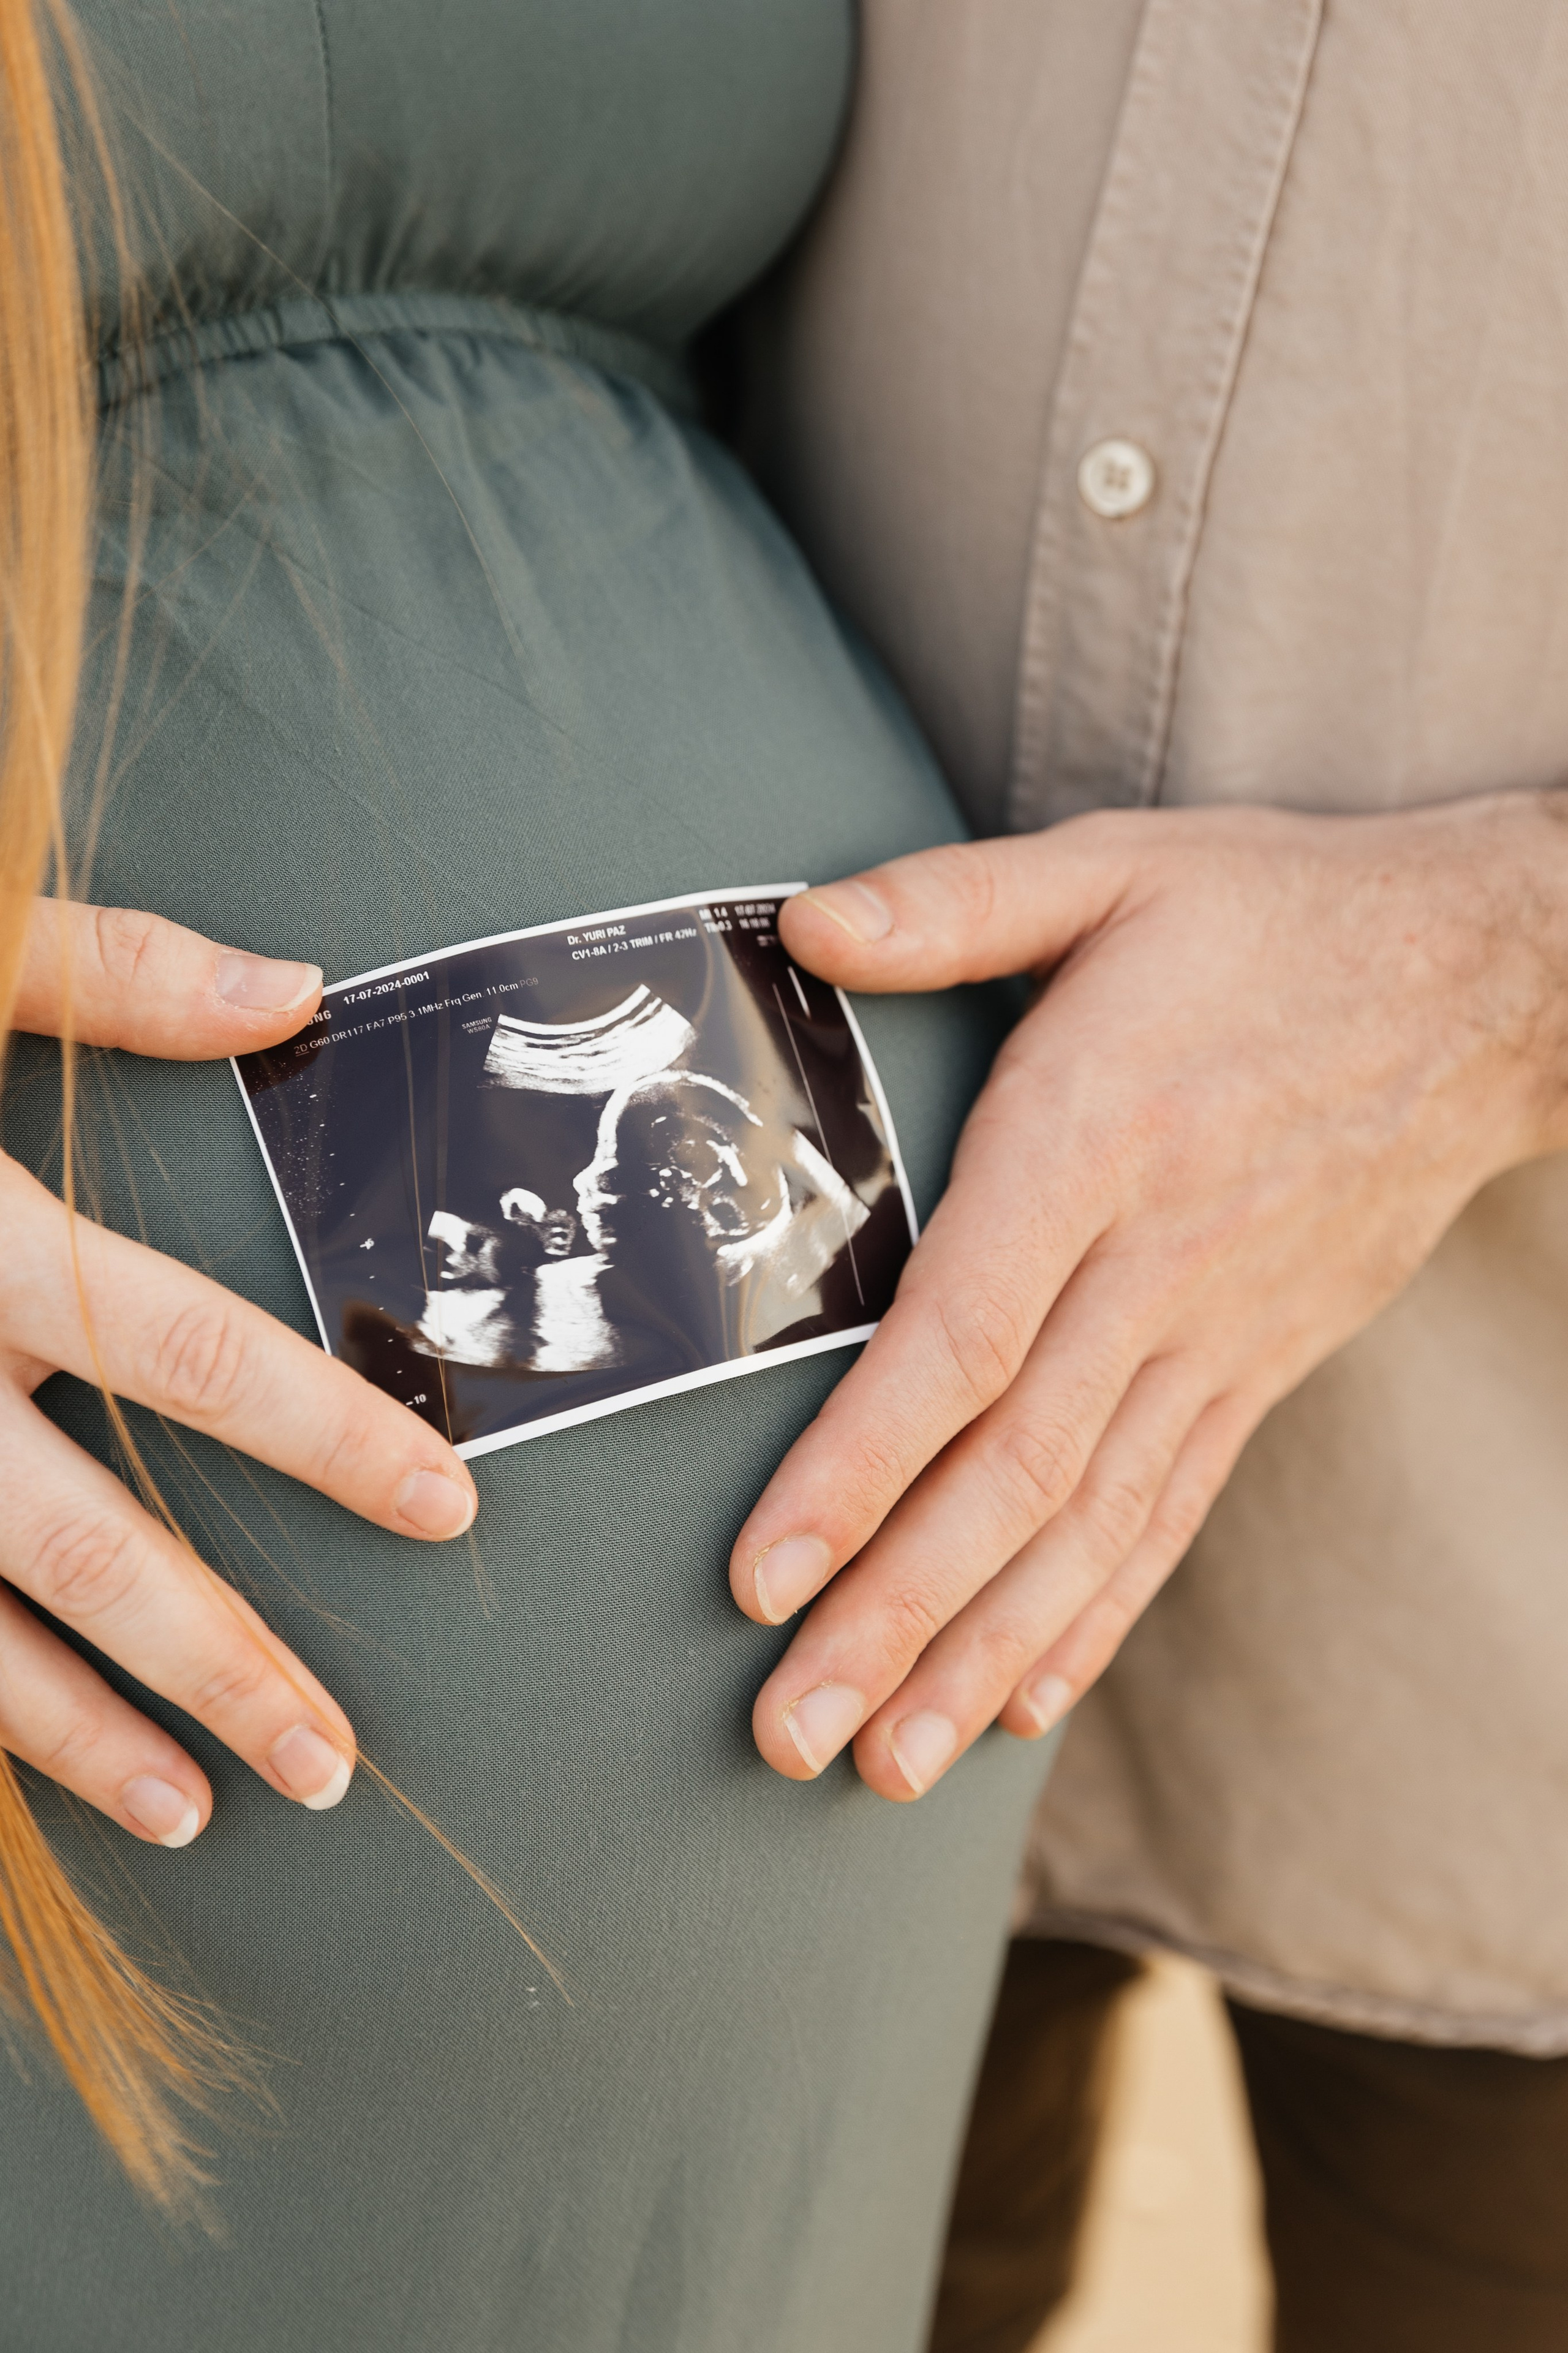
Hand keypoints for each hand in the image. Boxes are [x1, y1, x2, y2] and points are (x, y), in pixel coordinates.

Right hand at [1, 903, 477, 1848]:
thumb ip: (102, 971)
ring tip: (199, 1812)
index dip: (331, 1434)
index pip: (195, 1355)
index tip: (443, 1500)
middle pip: (92, 1549)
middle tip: (331, 1754)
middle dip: (219, 1660)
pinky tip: (21, 1776)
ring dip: (81, 1740)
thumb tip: (287, 986)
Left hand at [731, 795, 1567, 1797]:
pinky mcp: (1258, 1368)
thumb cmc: (1277, 921)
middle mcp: (1155, 1271)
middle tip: (791, 1734)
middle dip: (893, 1617)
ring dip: (980, 1654)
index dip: (857, 1472)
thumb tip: (801, 926)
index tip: (763, 1579)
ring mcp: (1217, 1337)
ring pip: (1088, 1526)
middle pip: (1013, 1477)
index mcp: (1095, 1148)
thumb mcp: (1113, 867)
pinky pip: (1173, 1512)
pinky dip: (1098, 1615)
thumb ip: (953, 905)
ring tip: (884, 1768)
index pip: (960, 1346)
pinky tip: (1026, 1701)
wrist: (1486, 985)